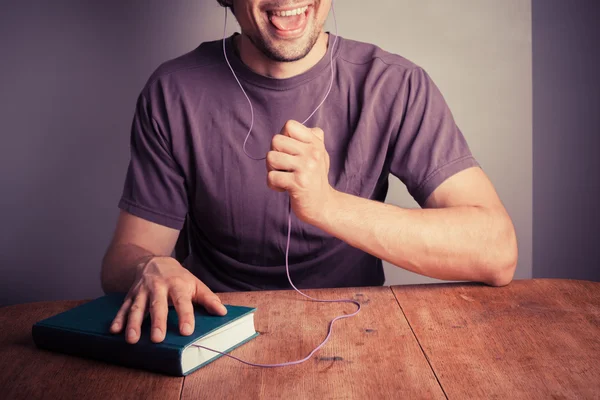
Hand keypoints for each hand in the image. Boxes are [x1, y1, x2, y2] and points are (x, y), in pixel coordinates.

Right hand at [109, 256, 226, 343]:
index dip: (185, 316)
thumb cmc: (179, 277)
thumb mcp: (196, 284)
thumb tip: (222, 312)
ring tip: (132, 339)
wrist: (156, 261)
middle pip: (157, 305)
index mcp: (177, 284)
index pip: (183, 301)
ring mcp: (142, 291)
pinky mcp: (130, 295)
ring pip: (137, 307)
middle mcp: (158, 287)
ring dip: (133, 323)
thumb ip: (208, 299)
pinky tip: (114, 330)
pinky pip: (123, 307)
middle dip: (157, 321)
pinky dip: (118, 318)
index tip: (187, 331)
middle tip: (157, 339)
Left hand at [267, 120, 335, 223]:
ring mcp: (306, 168)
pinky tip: (284, 188)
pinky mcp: (298, 184)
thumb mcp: (319, 154)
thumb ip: (310, 138)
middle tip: (284, 167)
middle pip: (275, 140)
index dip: (283, 137)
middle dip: (275, 154)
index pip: (289, 125)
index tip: (289, 151)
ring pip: (270, 157)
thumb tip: (291, 126)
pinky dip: (273, 185)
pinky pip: (271, 177)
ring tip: (284, 176)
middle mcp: (313, 153)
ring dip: (272, 170)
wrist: (324, 205)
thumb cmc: (316, 178)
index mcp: (316, 143)